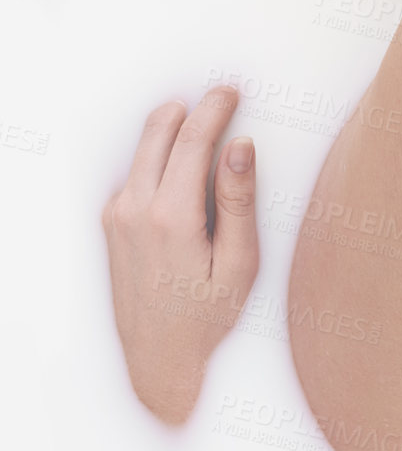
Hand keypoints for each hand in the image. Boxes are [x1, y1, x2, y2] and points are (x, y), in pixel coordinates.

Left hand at [102, 86, 258, 422]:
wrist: (159, 359)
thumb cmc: (207, 316)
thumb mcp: (240, 263)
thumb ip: (239, 200)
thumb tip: (241, 148)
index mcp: (172, 216)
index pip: (194, 140)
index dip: (216, 108)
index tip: (231, 92)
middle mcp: (135, 209)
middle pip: (160, 132)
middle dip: (193, 109)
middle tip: (221, 99)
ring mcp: (118, 215)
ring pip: (143, 149)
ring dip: (171, 130)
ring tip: (202, 126)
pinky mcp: (112, 224)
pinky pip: (134, 174)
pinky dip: (156, 158)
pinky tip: (180, 170)